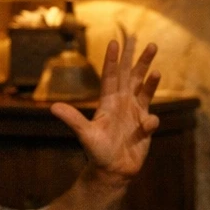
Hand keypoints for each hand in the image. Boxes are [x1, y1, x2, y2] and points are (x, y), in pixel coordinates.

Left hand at [52, 38, 161, 184]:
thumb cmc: (97, 152)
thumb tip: (53, 107)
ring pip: (145, 89)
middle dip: (136, 58)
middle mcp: (122, 103)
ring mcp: (135, 113)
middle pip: (130, 76)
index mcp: (107, 102)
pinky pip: (152, 118)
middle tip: (143, 39)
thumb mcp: (85, 135)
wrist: (113, 170)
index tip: (115, 42)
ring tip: (156, 66)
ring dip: (150, 75)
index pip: (111, 77)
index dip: (113, 60)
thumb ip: (73, 119)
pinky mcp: (146, 125)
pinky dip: (151, 121)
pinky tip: (147, 126)